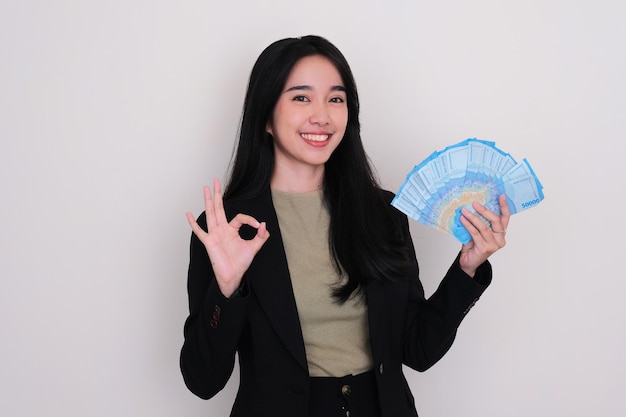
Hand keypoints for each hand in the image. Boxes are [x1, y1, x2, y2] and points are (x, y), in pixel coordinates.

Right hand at [186, 179, 269, 296]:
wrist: (233, 275)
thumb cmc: (241, 263)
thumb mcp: (254, 248)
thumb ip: (260, 237)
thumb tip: (264, 225)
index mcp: (232, 230)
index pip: (240, 217)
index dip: (250, 219)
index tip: (258, 226)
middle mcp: (222, 229)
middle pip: (219, 208)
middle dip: (217, 194)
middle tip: (215, 181)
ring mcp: (214, 234)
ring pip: (210, 214)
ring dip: (208, 201)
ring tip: (205, 188)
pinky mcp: (209, 242)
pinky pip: (199, 231)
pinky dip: (193, 223)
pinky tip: (188, 214)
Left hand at [458, 194, 509, 276]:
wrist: (468, 262)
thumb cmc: (473, 245)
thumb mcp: (478, 231)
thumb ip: (479, 221)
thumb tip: (472, 206)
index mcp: (501, 233)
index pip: (505, 218)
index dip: (504, 207)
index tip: (501, 196)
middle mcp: (500, 239)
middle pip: (496, 221)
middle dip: (485, 210)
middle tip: (474, 203)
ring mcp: (493, 245)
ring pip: (484, 227)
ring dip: (473, 217)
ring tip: (464, 211)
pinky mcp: (485, 249)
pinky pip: (475, 233)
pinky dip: (468, 225)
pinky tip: (462, 220)